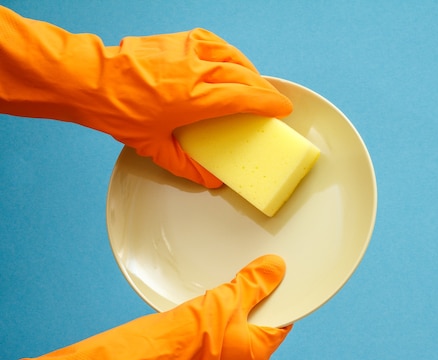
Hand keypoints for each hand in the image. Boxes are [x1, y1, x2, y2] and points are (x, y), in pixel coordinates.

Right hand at [20, 255, 291, 359]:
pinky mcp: (205, 354)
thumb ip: (256, 282)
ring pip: (239, 326)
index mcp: (259, 352)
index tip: (278, 281)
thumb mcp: (233, 298)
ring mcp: (224, 359)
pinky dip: (222, 315)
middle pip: (261, 323)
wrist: (158, 350)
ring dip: (238, 306)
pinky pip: (221, 331)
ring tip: (236, 283)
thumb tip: (275, 267)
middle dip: (259, 301)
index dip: (282, 300)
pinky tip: (217, 298)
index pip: (282, 322)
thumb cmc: (198, 332)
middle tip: (257, 277)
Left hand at [97, 30, 292, 187]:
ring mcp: (188, 50)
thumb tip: (210, 180)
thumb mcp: (156, 147)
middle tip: (273, 101)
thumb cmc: (120, 111)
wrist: (92, 80)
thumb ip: (188, 166)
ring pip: (233, 57)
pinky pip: (215, 43)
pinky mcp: (178, 40)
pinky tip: (229, 62)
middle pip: (245, 77)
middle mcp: (197, 70)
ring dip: (249, 71)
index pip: (246, 97)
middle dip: (264, 90)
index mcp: (196, 98)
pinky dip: (228, 53)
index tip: (282, 109)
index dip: (269, 103)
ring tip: (255, 83)